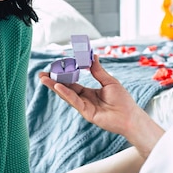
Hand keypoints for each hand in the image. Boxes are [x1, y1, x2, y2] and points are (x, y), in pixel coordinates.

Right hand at [39, 55, 163, 157]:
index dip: (64, 75)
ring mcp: (84, 107)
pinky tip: (58, 86)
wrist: (131, 116)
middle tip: (42, 74)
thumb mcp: (109, 81)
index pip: (73, 83)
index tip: (56, 67)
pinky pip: (74, 101)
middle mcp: (84, 99)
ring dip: (55, 86)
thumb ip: (98, 71)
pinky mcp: (86, 113)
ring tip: (43, 78)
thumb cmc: (123, 100)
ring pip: (67, 95)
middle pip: (66, 89)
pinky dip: (66, 93)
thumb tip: (92, 56)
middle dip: (53, 81)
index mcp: (89, 92)